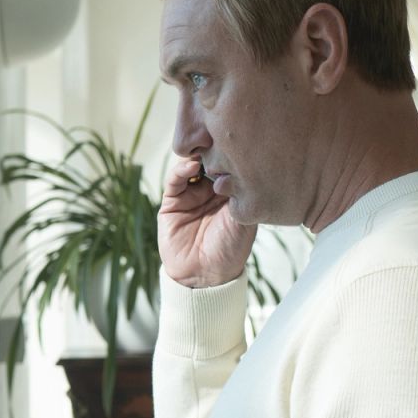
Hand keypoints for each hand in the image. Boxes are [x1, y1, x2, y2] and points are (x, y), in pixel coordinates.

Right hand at [159, 157, 255, 287]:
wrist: (205, 276)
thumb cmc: (230, 250)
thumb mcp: (245, 220)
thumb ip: (242, 195)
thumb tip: (240, 166)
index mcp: (231, 194)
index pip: (231, 167)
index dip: (233, 155)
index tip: (238, 144)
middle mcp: (211, 192)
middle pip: (210, 162)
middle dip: (214, 151)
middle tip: (220, 141)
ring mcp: (191, 195)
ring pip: (192, 167)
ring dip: (198, 157)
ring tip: (205, 153)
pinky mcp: (172, 202)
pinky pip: (175, 181)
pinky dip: (181, 170)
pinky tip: (191, 166)